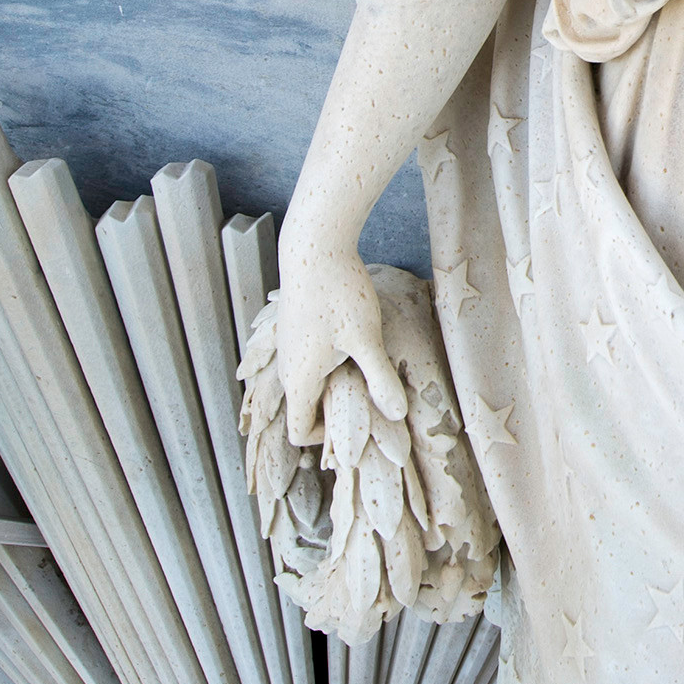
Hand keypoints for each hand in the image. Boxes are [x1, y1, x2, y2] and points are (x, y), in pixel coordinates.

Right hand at [274, 226, 406, 454]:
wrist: (313, 245)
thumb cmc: (338, 293)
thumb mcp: (367, 339)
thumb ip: (380, 379)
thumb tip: (397, 415)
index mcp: (299, 379)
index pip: (298, 431)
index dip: (325, 438)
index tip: (357, 419)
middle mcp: (287, 366)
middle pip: (302, 407)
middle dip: (333, 410)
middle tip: (369, 396)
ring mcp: (288, 344)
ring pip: (306, 380)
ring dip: (331, 383)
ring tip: (363, 366)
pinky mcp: (294, 325)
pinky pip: (306, 358)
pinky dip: (326, 361)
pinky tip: (351, 340)